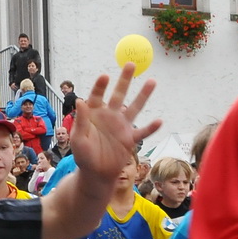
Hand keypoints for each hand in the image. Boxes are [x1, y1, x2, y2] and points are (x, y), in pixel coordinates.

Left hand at [68, 63, 159, 182]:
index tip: (106, 76)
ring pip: (135, 107)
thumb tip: (81, 100)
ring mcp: (121, 126)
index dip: (101, 86)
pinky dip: (151, 128)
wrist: (96, 174)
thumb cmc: (83, 157)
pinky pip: (143, 132)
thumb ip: (81, 120)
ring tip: (152, 81)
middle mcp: (109, 115)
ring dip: (143, 95)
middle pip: (119, 94)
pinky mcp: (130, 139)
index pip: (97, 95)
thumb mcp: (78, 139)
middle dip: (125, 79)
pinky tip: (159, 121)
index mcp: (94, 113)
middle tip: (131, 64)